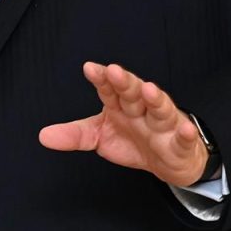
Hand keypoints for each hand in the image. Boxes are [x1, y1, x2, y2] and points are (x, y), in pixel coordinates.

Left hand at [38, 62, 209, 186]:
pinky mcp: (181, 143)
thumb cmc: (134, 140)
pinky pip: (185, 137)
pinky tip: (186, 130)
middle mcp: (143, 109)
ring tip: (149, 90)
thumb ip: (75, 135)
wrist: (168, 161)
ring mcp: (163, 125)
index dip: (101, 79)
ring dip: (155, 99)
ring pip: (160, 109)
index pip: (110, 89)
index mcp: (121, 105)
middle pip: (134, 93)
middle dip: (125, 82)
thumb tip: (44, 136)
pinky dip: (187, 134)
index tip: (90, 69)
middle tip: (114, 71)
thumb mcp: (100, 137)